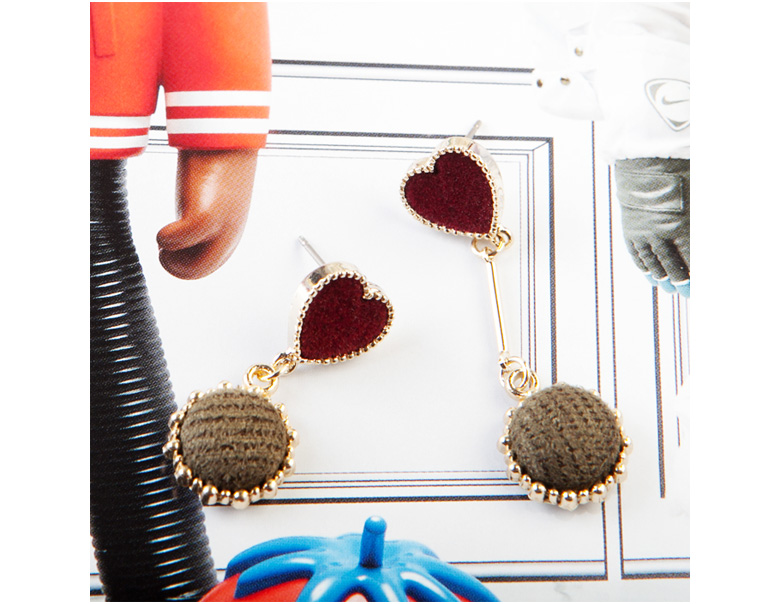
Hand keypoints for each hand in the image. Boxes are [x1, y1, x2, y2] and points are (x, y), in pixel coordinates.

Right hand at [157, 149, 257, 279]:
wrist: (226, 132)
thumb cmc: (218, 155)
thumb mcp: (211, 190)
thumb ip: (203, 208)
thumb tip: (186, 214)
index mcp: (230, 228)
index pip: (209, 263)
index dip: (184, 260)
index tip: (170, 243)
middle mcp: (229, 230)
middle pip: (201, 270)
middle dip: (175, 266)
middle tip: (162, 248)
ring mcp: (221, 225)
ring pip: (195, 268)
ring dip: (170, 259)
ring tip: (163, 242)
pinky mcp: (208, 214)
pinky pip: (181, 242)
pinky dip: (166, 239)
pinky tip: (165, 227)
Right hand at [614, 158, 689, 296]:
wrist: (646, 160)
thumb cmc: (680, 173)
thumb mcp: (699, 199)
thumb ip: (701, 224)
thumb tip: (701, 243)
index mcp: (683, 228)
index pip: (692, 261)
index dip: (696, 277)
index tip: (700, 287)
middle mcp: (662, 235)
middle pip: (672, 267)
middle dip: (681, 282)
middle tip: (686, 293)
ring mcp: (643, 233)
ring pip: (653, 264)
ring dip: (662, 278)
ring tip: (667, 288)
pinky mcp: (630, 229)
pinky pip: (637, 255)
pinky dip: (644, 268)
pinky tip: (649, 276)